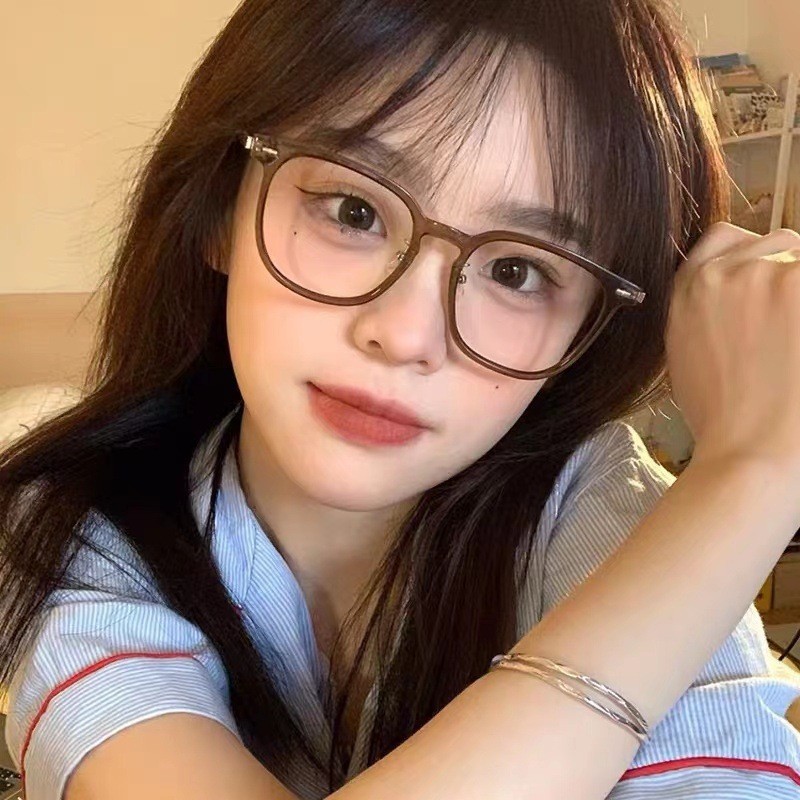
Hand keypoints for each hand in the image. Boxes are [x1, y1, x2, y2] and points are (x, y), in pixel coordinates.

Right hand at [666, 222, 799, 476]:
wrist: (750, 451)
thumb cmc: (722, 416)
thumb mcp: (686, 353)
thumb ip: (704, 309)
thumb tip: (737, 293)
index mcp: (690, 289)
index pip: (725, 237)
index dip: (752, 255)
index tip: (768, 283)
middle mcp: (725, 272)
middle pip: (779, 244)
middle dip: (790, 276)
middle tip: (791, 328)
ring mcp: (770, 273)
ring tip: (795, 346)